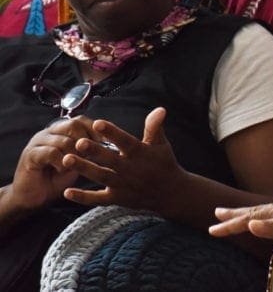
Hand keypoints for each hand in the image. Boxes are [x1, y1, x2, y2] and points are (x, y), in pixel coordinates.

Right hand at [8, 116, 96, 211]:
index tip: (104, 142)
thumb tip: (108, 142)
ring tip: (74, 166)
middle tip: (88, 156)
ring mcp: (38, 142)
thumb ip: (87, 149)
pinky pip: (51, 153)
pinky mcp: (30, 155)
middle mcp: (49, 133)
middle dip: (85, 141)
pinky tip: (62, 170)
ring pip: (64, 140)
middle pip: (73, 125)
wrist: (34, 196)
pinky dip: (61, 162)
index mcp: (61, 131)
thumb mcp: (77, 161)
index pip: (80, 120)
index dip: (94, 129)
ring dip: (74, 155)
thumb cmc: (57, 178)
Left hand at [61, 107, 188, 215]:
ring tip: (66, 159)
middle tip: (78, 142)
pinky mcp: (117, 198)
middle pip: (110, 159)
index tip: (98, 123)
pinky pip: (98, 199)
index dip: (112, 133)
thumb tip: (160, 108)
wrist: (171, 193)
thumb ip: (155, 127)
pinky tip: (67, 192)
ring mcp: (123, 185)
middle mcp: (130, 169)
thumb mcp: (161, 144)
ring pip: (101, 176)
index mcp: (141, 153)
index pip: (125, 141)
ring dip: (84, 169)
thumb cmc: (164, 163)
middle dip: (94, 151)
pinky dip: (83, 197)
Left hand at [210, 183, 272, 238]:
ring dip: (241, 219)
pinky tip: (253, 225)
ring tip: (220, 221)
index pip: (261, 212)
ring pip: (262, 216)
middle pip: (256, 212)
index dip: (242, 214)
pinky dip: (266, 224)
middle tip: (213, 218)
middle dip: (233, 217)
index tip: (223, 214)